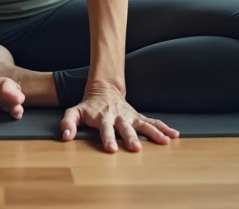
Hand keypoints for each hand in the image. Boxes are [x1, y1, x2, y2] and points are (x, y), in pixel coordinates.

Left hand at [59, 82, 179, 152]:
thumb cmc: (88, 106)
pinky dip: (163, 128)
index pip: (105, 129)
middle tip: (136, 148)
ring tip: (164, 142)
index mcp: (102, 117)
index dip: (108, 138)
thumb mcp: (74, 112)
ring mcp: (130, 116)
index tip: (112, 149)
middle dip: (131, 138)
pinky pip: (152, 122)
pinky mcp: (138, 116)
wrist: (103, 89)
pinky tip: (174, 135)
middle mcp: (118, 117)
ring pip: (143, 124)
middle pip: (125, 128)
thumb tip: (65, 138)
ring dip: (153, 133)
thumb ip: (68, 123)